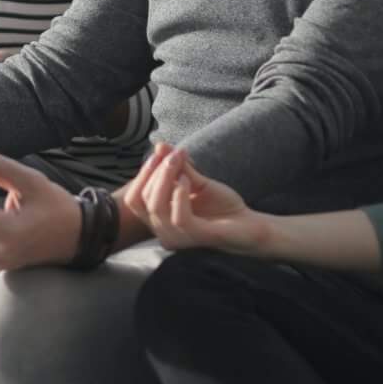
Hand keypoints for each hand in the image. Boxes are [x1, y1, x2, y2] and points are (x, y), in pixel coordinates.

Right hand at [125, 145, 269, 253]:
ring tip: (180, 161)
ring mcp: (178, 237)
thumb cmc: (221, 206)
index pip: (134, 199)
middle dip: (156, 172)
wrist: (248, 223)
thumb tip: (159, 145)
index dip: (142, 174)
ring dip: (166, 178)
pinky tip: (188, 181)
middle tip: (175, 154)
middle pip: (142, 200)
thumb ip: (177, 167)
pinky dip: (180, 193)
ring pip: (156, 207)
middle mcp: (164, 232)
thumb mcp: (195, 181)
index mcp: (159, 219)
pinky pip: (178, 216)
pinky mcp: (196, 237)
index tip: (159, 153)